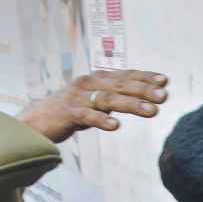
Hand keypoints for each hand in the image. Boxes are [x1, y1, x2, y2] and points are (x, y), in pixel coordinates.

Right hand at [18, 69, 168, 142]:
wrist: (38, 119)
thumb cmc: (74, 109)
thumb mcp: (98, 100)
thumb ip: (119, 98)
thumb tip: (149, 100)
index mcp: (98, 80)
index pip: (125, 75)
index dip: (144, 77)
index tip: (165, 81)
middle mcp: (89, 84)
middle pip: (120, 86)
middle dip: (144, 90)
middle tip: (163, 96)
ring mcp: (78, 98)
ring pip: (108, 99)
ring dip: (131, 105)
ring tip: (152, 111)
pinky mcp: (68, 113)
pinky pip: (87, 116)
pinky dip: (101, 120)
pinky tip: (115, 126)